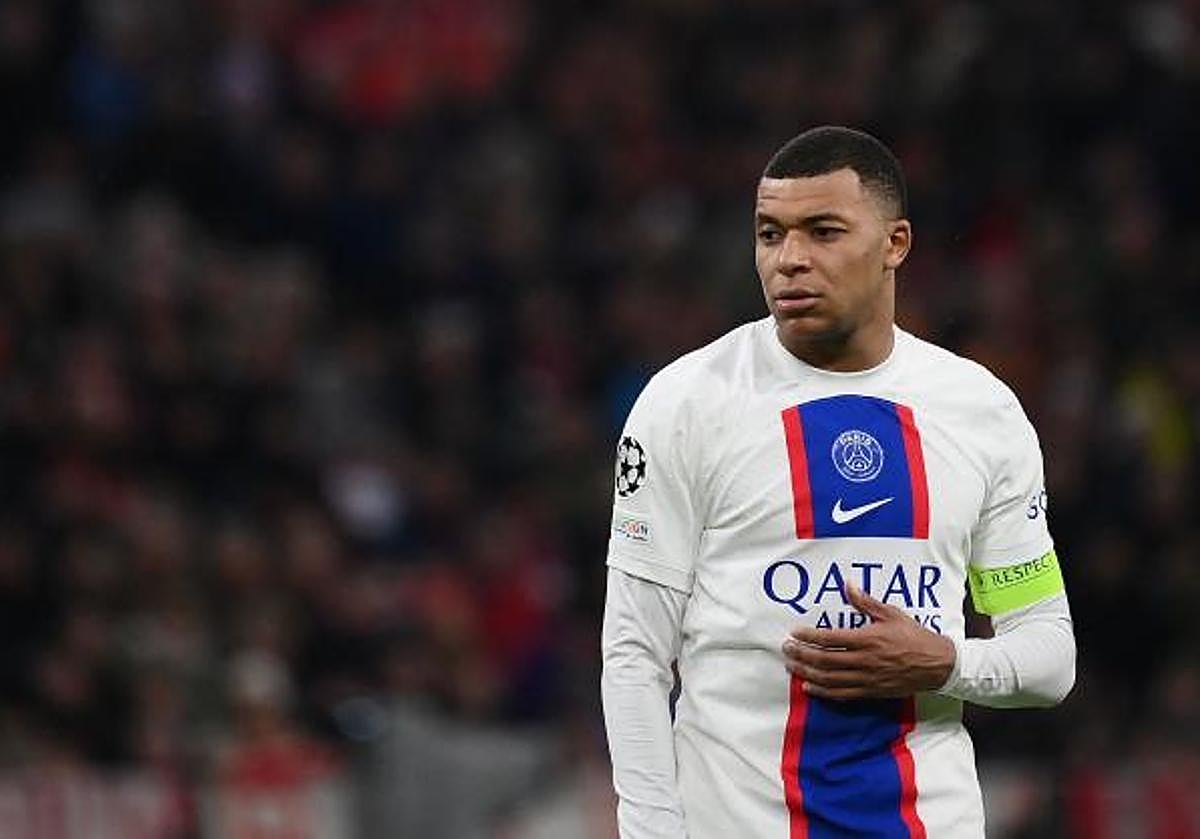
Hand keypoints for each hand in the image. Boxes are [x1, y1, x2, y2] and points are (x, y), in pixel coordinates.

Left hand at [780, 585, 955, 700]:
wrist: (937, 665)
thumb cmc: (914, 636)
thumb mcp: (891, 614)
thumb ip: (866, 602)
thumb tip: (848, 585)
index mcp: (867, 639)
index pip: (830, 639)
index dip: (809, 636)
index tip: (794, 633)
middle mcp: (863, 661)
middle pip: (824, 660)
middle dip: (801, 655)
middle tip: (786, 649)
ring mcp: (866, 679)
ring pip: (829, 679)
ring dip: (807, 674)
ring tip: (792, 667)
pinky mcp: (870, 692)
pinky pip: (841, 694)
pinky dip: (823, 692)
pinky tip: (809, 688)